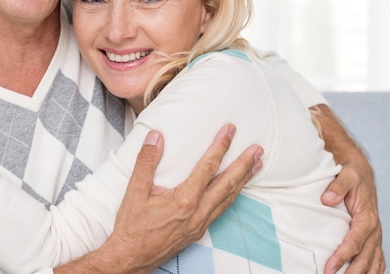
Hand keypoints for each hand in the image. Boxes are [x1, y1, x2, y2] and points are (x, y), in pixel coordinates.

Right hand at [74, 125, 262, 272]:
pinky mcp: (198, 232)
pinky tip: (234, 190)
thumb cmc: (131, 226)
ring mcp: (200, 224)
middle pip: (227, 184)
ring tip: (256, 166)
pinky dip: (231, 197)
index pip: (208, 167)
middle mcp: (197, 212)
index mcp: (184, 199)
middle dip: (244, 164)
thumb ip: (146, 161)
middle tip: (258, 149)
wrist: (130, 259)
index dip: (221, 146)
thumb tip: (156, 136)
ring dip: (243, 181)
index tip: (230, 130)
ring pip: (228, 199)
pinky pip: (221, 210)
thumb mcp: (134, 190)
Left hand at [322, 164, 384, 273]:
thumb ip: (337, 186)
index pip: (354, 243)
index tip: (328, 268)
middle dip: (351, 273)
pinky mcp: (373, 239)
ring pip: (373, 263)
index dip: (342, 257)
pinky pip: (377, 260)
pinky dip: (372, 272)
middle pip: (364, 259)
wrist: (360, 173)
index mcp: (367, 218)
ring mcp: (375, 237)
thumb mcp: (346, 176)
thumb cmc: (351, 175)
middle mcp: (374, 231)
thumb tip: (327, 200)